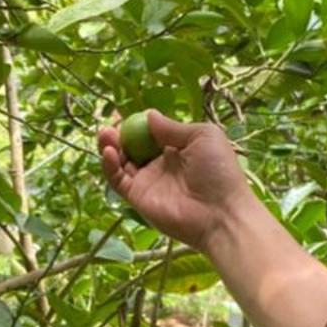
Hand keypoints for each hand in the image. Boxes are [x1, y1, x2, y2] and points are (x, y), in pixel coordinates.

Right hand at [97, 110, 253, 252]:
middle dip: (118, 134)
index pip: (149, 134)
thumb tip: (148, 115)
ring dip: (109, 146)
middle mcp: (160, 165)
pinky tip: (109, 151)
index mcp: (176, 149)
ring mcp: (148, 182)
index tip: (122, 113)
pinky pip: (118, 180)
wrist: (221, 213)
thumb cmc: (219, 172)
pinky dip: (109, 165)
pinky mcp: (138, 197)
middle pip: (131, 147)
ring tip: (105, 133)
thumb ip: (173, 127)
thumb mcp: (202, 136)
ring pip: (120, 162)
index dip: (136, 124)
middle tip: (109, 123)